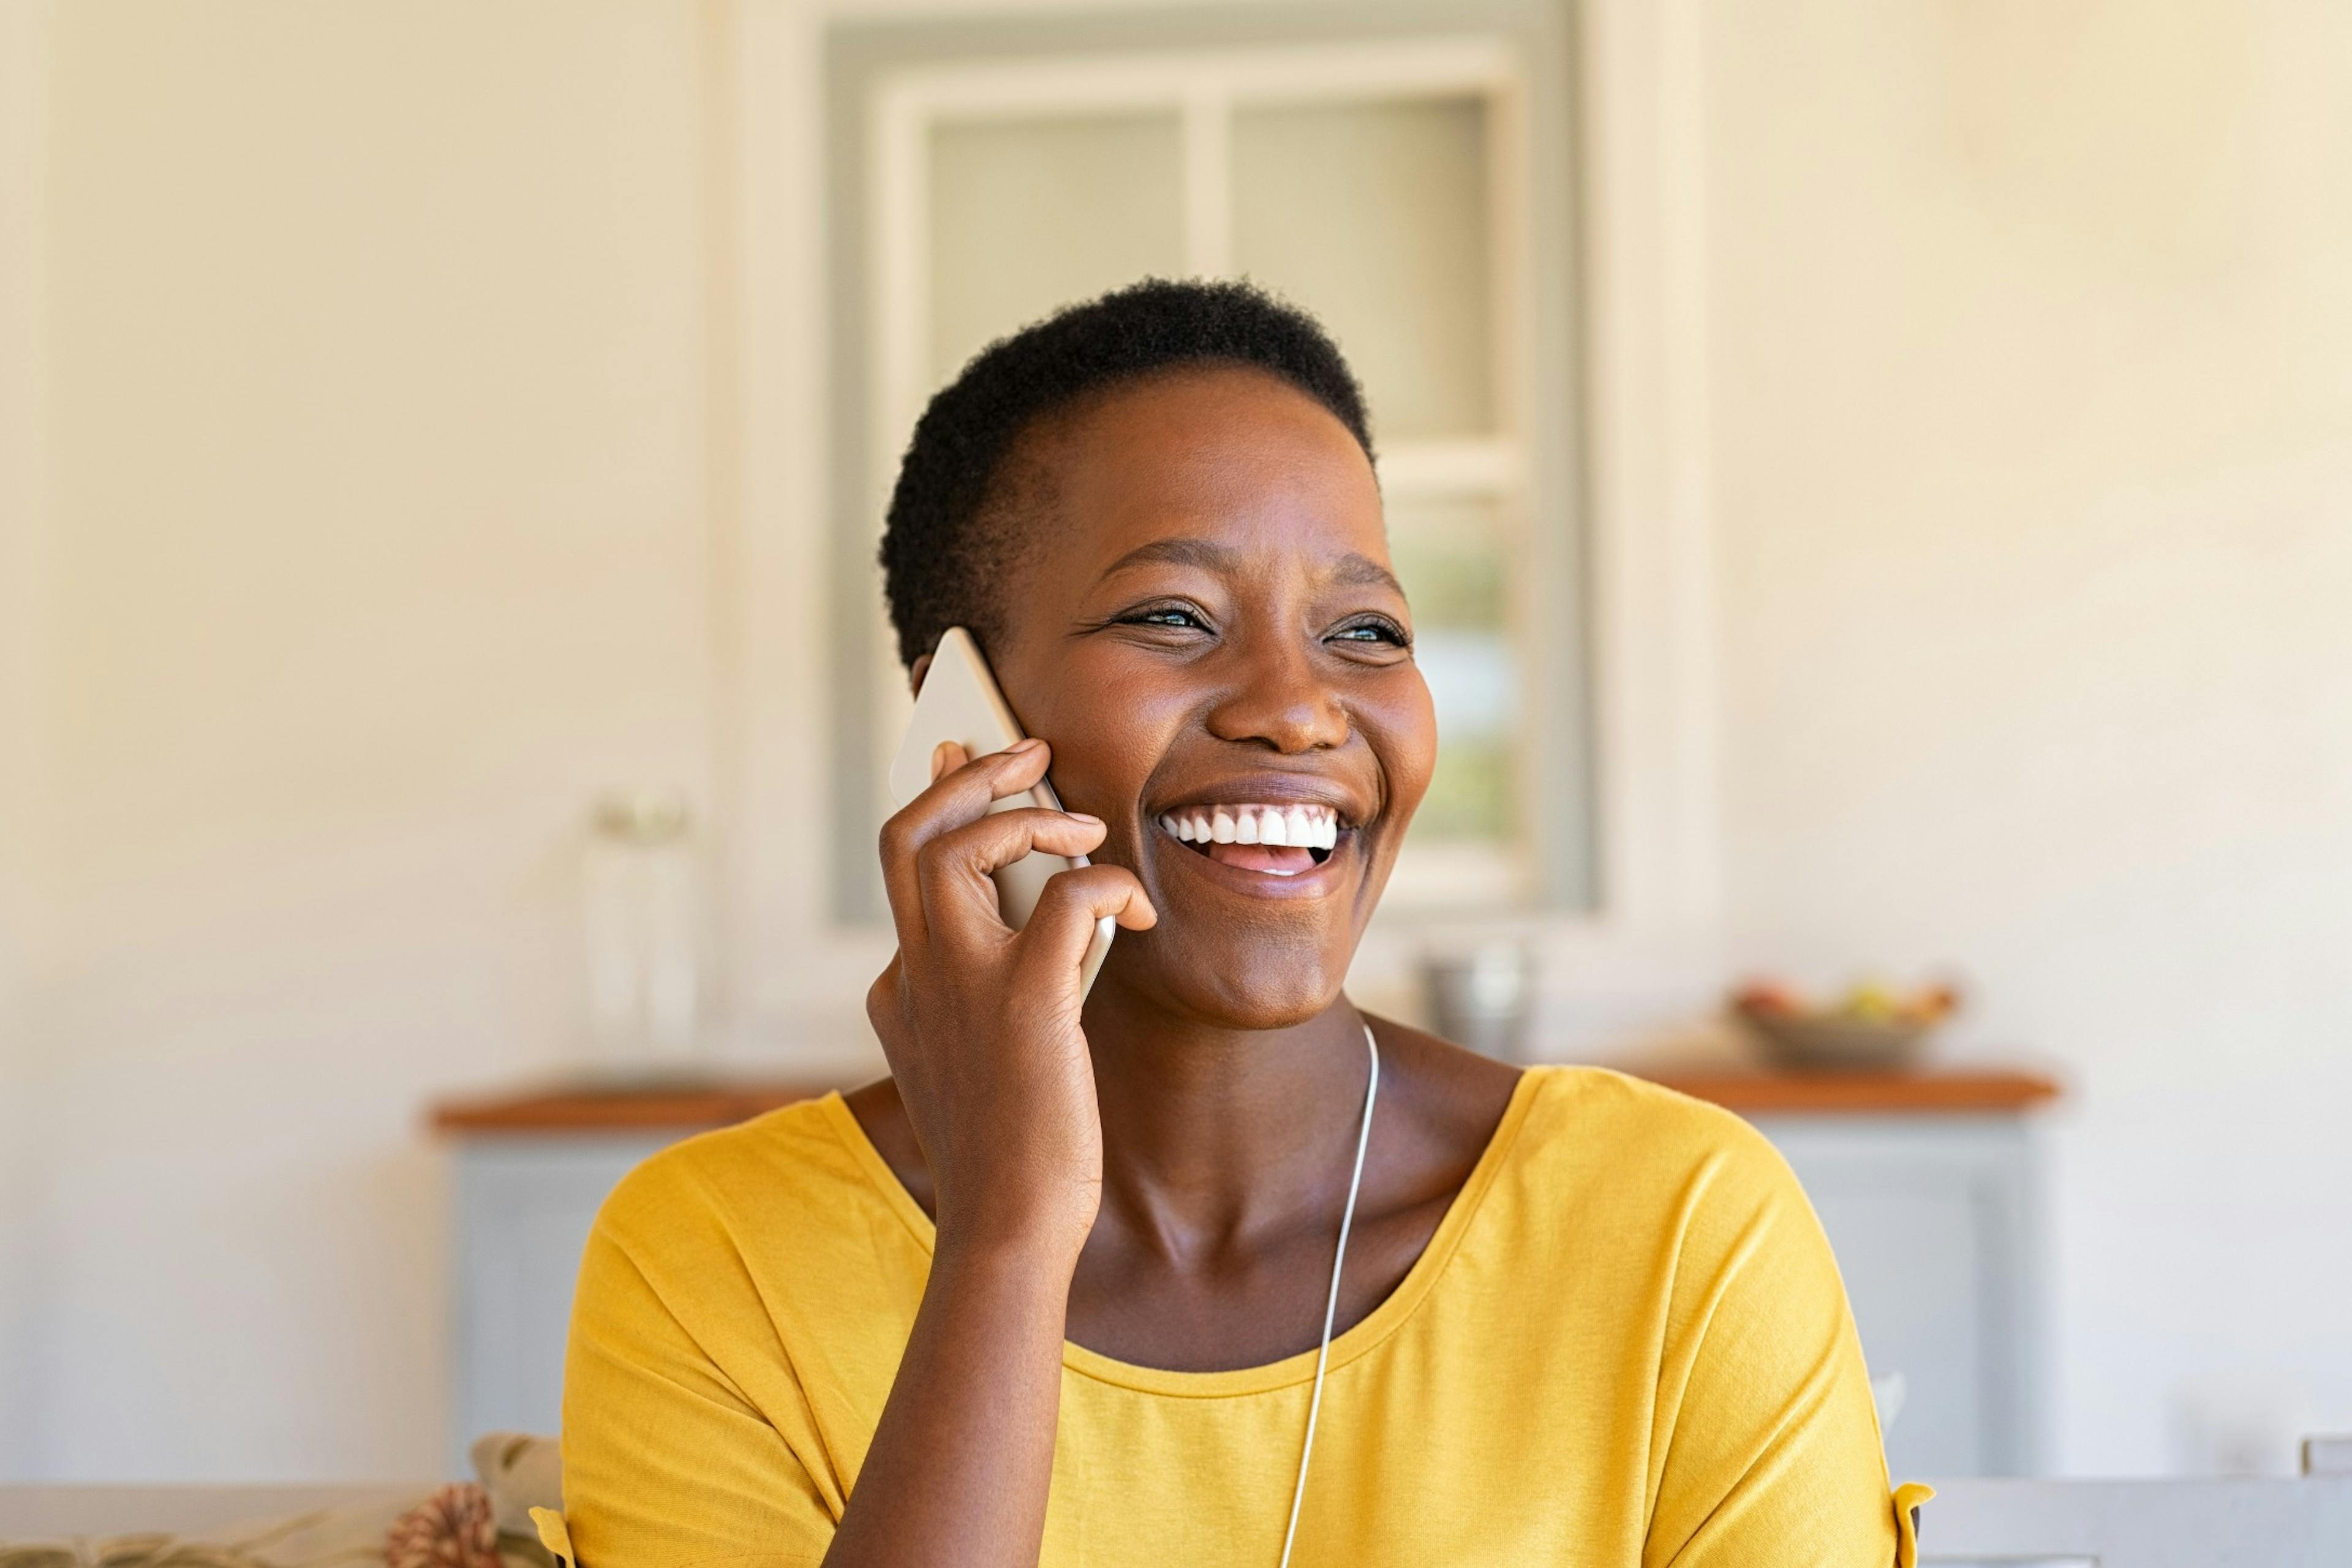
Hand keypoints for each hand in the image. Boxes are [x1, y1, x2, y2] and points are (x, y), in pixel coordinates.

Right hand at [867, 739, 1156, 1263]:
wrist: (1009, 1229)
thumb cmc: (1012, 1152)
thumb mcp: (977, 1059)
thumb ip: (986, 989)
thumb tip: (1044, 916)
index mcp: (900, 990)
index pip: (902, 869)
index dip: (936, 805)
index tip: (958, 760)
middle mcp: (914, 976)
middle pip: (908, 834)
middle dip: (964, 776)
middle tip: (1025, 752)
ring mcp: (959, 985)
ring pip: (955, 846)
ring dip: (1024, 815)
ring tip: (1081, 826)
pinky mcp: (1023, 1002)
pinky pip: (1063, 899)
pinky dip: (1104, 884)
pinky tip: (1134, 912)